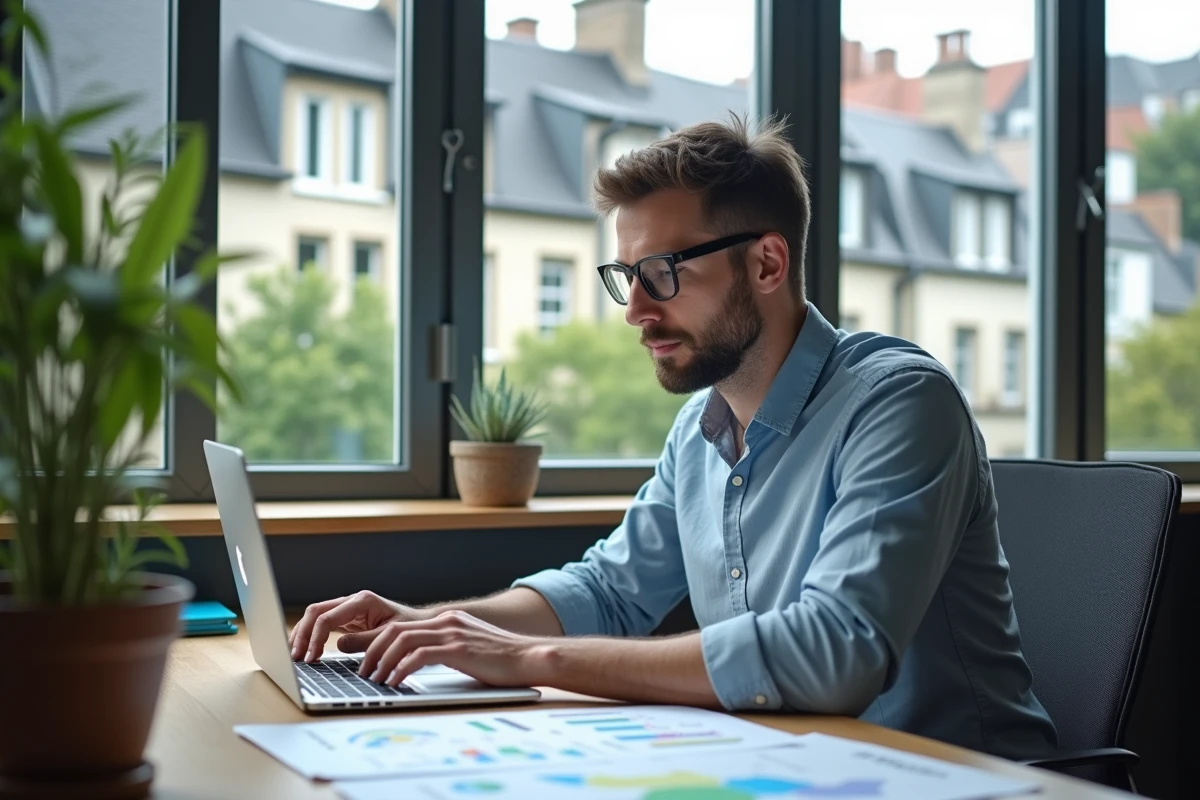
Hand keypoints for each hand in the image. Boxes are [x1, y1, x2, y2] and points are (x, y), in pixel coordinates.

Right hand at [288, 590, 431, 662]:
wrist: (419, 625)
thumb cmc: (409, 628)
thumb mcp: (389, 636)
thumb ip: (365, 641)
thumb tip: (338, 645)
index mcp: (362, 601)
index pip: (327, 617)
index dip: (315, 638)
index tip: (311, 657)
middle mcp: (352, 601)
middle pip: (316, 611)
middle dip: (302, 633)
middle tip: (295, 656)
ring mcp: (348, 608)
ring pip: (316, 616)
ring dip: (303, 634)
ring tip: (295, 654)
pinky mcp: (347, 619)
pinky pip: (323, 624)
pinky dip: (312, 635)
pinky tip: (305, 649)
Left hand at [356, 609, 551, 688]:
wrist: (529, 657)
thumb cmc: (502, 660)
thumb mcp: (469, 648)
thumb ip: (447, 648)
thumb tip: (420, 663)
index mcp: (447, 620)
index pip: (401, 626)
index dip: (379, 644)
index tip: (369, 663)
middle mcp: (447, 621)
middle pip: (395, 630)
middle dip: (373, 651)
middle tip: (364, 672)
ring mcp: (452, 633)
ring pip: (402, 641)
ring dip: (383, 662)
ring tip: (375, 680)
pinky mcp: (458, 648)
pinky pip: (419, 656)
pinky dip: (401, 669)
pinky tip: (395, 683)